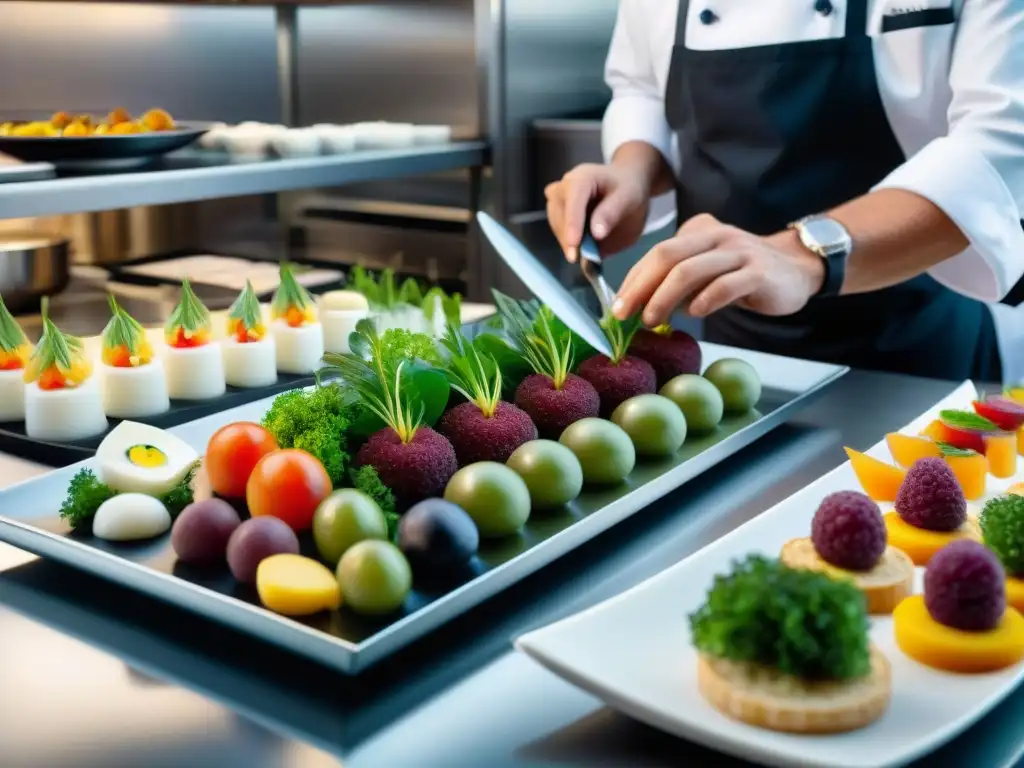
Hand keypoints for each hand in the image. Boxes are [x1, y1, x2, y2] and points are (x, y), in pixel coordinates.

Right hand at [545, 162, 650, 262]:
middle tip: (589, 258)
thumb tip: (596, 234)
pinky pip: (559, 232)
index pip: (573, 202)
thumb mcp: (628, 199)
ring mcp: (556, 199)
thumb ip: (612, 214)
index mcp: (582, 178)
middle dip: (571, 239)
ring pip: (557, 226)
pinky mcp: (555, 212)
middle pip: (560, 217)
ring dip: (570, 243)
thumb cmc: (628, 190)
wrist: (623, 186)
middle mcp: (563, 186)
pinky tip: (585, 246)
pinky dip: (570, 243)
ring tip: (590, 250)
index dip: (573, 224)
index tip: (575, 245)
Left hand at [613, 214, 826, 325]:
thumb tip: (640, 307)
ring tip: (652, 320)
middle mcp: (716, 236)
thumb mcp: (707, 272)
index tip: (616, 306)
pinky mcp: (759, 272)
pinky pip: (726, 285)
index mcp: (699, 231)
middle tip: (624, 313)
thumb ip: (678, 283)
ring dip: (664, 298)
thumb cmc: (743, 276)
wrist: (797, 269)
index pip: (656, 253)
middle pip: (667, 257)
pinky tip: (693, 315)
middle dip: (640, 287)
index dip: (633, 279)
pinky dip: (705, 301)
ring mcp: (739, 252)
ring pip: (691, 270)